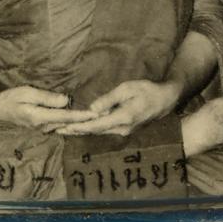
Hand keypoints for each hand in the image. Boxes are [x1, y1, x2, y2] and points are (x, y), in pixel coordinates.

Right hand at [0, 86, 98, 129]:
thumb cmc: (8, 100)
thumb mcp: (26, 93)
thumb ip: (46, 98)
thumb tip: (66, 101)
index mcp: (40, 118)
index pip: (67, 117)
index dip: (83, 116)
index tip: (97, 114)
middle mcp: (43, 128)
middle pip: (68, 125)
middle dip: (85, 123)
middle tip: (104, 118)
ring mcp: (41, 131)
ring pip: (65, 128)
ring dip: (79, 125)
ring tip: (96, 120)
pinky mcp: (40, 130)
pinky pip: (58, 128)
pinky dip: (70, 125)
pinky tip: (79, 123)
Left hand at [53, 80, 181, 136]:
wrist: (166, 100)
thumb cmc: (147, 90)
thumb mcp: (127, 88)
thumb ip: (109, 99)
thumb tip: (92, 109)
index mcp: (122, 118)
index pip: (96, 125)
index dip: (79, 126)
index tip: (64, 127)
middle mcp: (122, 129)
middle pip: (94, 132)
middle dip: (75, 130)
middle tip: (56, 129)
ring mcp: (125, 131)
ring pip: (99, 132)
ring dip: (81, 131)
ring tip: (64, 129)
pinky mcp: (126, 129)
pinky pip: (105, 130)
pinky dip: (91, 129)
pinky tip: (81, 128)